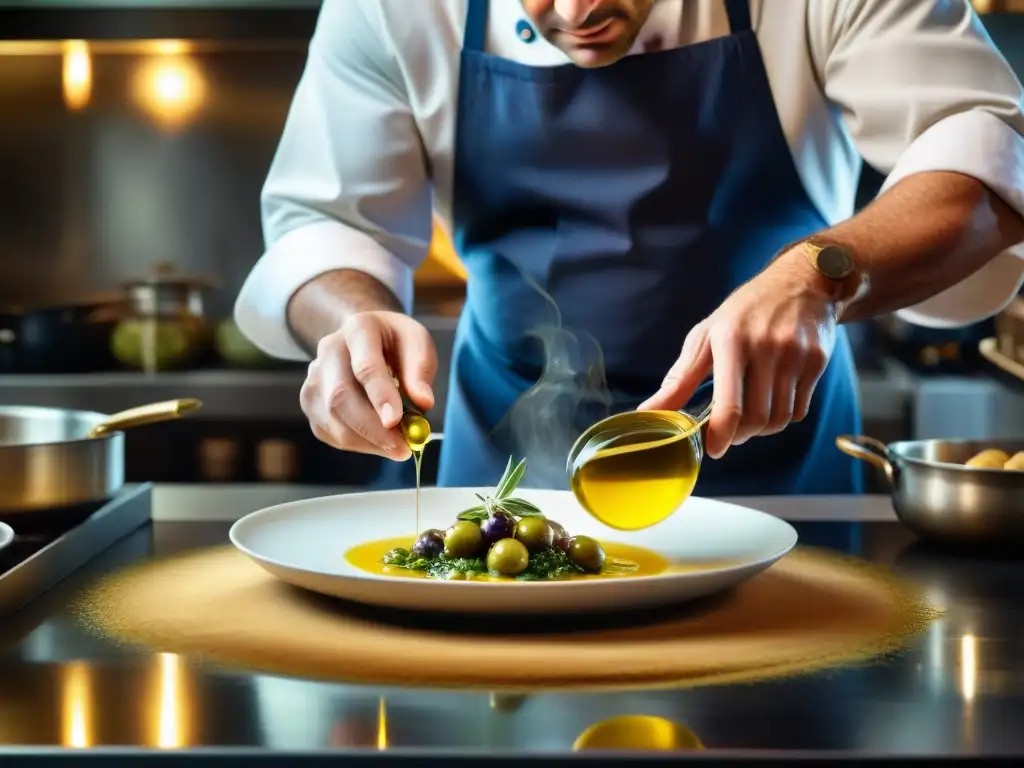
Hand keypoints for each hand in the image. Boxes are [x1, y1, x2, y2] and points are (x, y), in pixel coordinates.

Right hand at [300, 311, 436, 458]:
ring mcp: (314, 378)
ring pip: (332, 419)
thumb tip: (424, 403)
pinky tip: (379, 441)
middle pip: (340, 396)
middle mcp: (328, 351)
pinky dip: (358, 444)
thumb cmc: (394, 342)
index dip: (380, 395)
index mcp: (358, 329)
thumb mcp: (417, 341)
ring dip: (367, 441)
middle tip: (403, 448)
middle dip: (371, 428)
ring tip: (398, 446)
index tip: (396, 421)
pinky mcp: (310, 403)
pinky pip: (330, 432)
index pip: (365, 366)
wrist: (362, 338)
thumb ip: (421, 369)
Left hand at [639, 253, 838, 458]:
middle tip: (729, 431)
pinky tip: (773, 398)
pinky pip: (799, 409)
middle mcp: (766, 347)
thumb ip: (679, 379)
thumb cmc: (744, 313)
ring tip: (750, 414)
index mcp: (731, 341)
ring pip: (780, 419)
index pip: (730, 404)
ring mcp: (795, 354)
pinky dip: (783, 415)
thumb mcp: (706, 336)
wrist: (801, 282)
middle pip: (757, 418)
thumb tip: (649, 412)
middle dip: (740, 434)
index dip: (721, 434)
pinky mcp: (817, 361)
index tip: (713, 449)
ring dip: (761, 428)